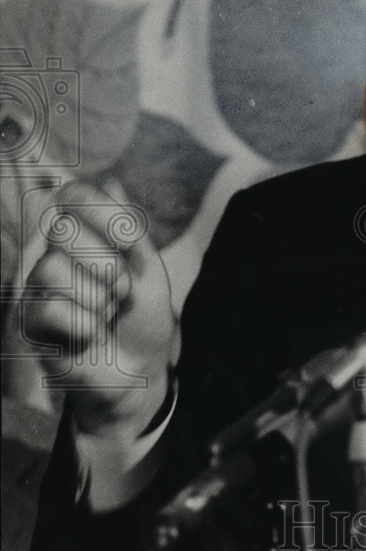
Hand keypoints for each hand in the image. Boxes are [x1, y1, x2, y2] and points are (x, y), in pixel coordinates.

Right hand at [22, 180, 178, 438]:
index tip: (131, 244)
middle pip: (62, 230)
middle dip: (106, 266)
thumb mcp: (148, 268)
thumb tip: (112, 180)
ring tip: (106, 314)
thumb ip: (129, 228)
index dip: (106, 215)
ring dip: (96, 298)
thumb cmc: (143, 317)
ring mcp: (39, 288)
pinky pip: (48, 308)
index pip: (74, 195)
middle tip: (119, 291)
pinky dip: (83, 324)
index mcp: (83, 235)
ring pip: (52, 268)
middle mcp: (53, 254)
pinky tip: (90, 336)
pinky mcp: (31, 323)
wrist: (141, 370)